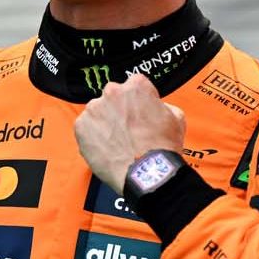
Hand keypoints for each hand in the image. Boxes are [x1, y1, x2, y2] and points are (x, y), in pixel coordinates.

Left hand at [74, 74, 185, 190]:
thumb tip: (156, 108)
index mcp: (136, 86)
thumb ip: (161, 105)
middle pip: (113, 97)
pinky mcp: (81, 127)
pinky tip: (106, 147)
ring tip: (117, 141)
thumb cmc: (161, 148)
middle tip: (127, 129)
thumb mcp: (176, 118)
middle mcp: (113, 92)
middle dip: (119, 110)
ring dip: (105, 123)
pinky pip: (85, 128)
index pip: (134, 86)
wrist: (147, 172)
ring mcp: (94, 109)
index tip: (138, 112)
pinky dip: (92, 136)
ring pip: (97, 112)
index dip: (138, 101)